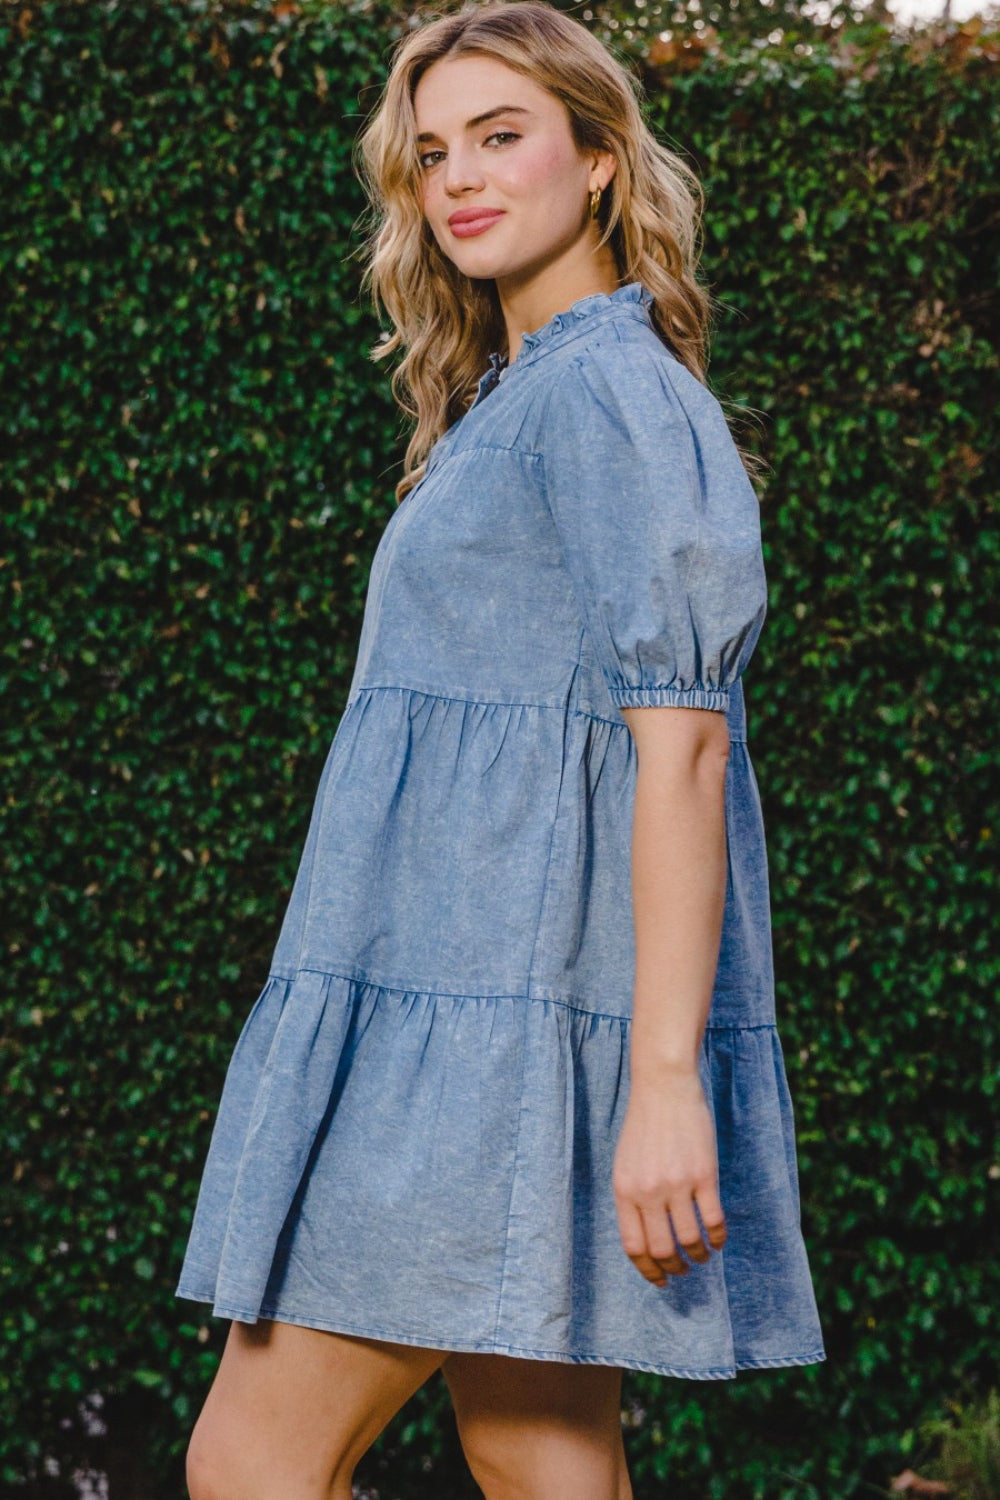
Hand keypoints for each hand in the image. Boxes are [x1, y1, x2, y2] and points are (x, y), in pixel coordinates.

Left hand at [612, 1071, 726, 1286]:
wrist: (664, 1087)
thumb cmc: (644, 1125)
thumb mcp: (625, 1164)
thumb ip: (631, 1199)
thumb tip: (645, 1240)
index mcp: (624, 1190)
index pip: (634, 1247)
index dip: (648, 1271)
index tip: (660, 1281)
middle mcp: (648, 1192)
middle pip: (663, 1250)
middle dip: (674, 1269)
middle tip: (683, 1271)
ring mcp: (677, 1184)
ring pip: (690, 1240)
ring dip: (698, 1256)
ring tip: (702, 1256)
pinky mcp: (704, 1174)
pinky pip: (713, 1220)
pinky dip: (717, 1238)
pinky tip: (718, 1240)